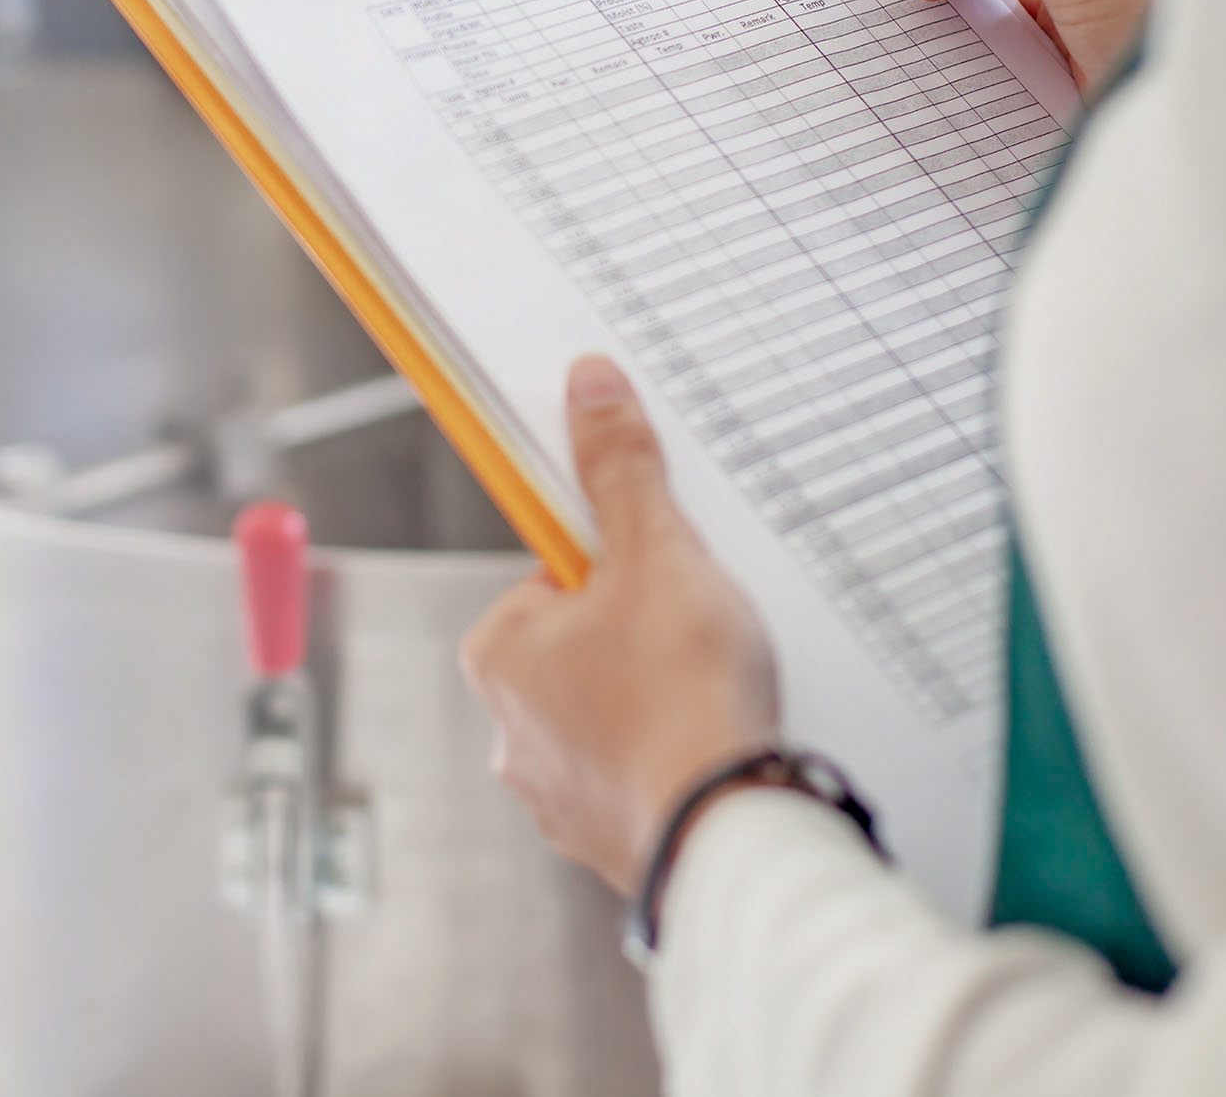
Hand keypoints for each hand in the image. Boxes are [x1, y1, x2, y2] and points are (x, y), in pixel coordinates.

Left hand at [460, 356, 778, 896]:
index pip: (554, 573)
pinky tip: (714, 745)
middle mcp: (510, 729)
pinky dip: (675, 753)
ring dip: (661, 695)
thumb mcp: (657, 554)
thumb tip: (588, 389)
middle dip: (643, 629)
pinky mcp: (608, 835)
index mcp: (499, 653)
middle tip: (699, 630)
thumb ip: (621, 469)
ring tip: (713, 692)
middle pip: (586, 640)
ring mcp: (557, 792)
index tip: (663, 567)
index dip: (621, 560)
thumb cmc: (681, 696)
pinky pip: (642, 770)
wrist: (727, 832)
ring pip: (615, 708)